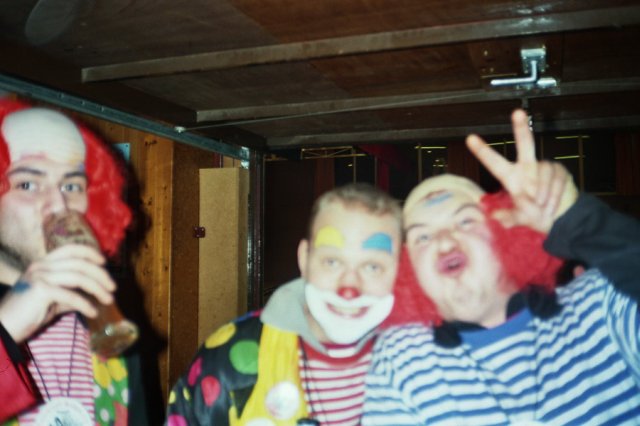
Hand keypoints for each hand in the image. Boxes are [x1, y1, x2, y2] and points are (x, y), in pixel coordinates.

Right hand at [0, 244, 114, 342]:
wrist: (3, 327)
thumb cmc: (26, 314)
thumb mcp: (51, 300)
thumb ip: (68, 295)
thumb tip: (89, 298)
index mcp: (43, 264)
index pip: (70, 249)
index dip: (89, 253)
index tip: (104, 262)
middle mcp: (41, 266)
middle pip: (80, 263)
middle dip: (101, 274)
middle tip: (113, 287)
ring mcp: (40, 276)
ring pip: (79, 277)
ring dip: (98, 289)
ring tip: (108, 300)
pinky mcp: (40, 291)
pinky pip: (71, 296)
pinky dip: (85, 304)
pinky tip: (93, 312)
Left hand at [465, 109, 577, 232]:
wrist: (561, 218)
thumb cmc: (536, 217)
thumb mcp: (519, 219)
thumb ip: (509, 217)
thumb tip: (494, 217)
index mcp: (510, 177)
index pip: (494, 162)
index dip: (482, 151)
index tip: (469, 138)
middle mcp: (526, 167)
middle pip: (524, 143)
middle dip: (521, 127)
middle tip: (517, 112)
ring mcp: (544, 166)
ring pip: (542, 171)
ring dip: (543, 191)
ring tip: (542, 205)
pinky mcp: (559, 170)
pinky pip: (556, 177)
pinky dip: (554, 191)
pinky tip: (552, 201)